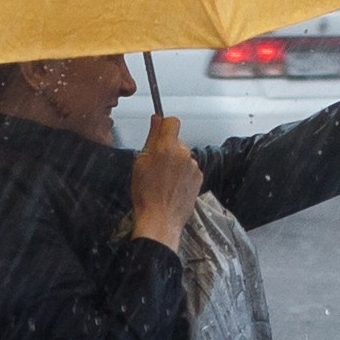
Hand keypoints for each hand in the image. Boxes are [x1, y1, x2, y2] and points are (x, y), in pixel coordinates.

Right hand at [129, 115, 201, 246]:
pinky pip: (190, 169)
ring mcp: (193, 166)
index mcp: (166, 147)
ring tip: (164, 180)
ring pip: (183, 156)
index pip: (172, 121)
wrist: (160, 219)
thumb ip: (151, 138)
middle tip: (155, 165)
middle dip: (168, 148)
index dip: (164, 125)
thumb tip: (156, 120)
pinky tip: (173, 186)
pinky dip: (183, 174)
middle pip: (177, 141)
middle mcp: (184, 153)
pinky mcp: (199, 178)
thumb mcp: (140, 163)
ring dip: (176, 163)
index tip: (159, 133)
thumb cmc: (146, 195)